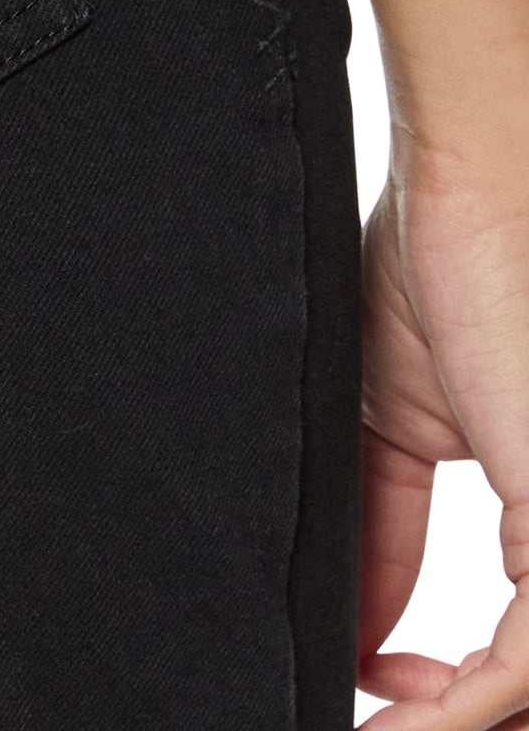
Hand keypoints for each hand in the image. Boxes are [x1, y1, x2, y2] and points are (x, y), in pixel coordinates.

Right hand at [358, 156, 528, 727]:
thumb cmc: (441, 271)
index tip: (376, 678)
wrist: (468, 190)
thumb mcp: (392, 424)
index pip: (523, 653)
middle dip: (466, 719)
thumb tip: (355, 635)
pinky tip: (397, 706)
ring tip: (383, 724)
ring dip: (460, 724)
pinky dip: (461, 705)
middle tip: (387, 718)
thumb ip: (379, 534)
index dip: (452, 696)